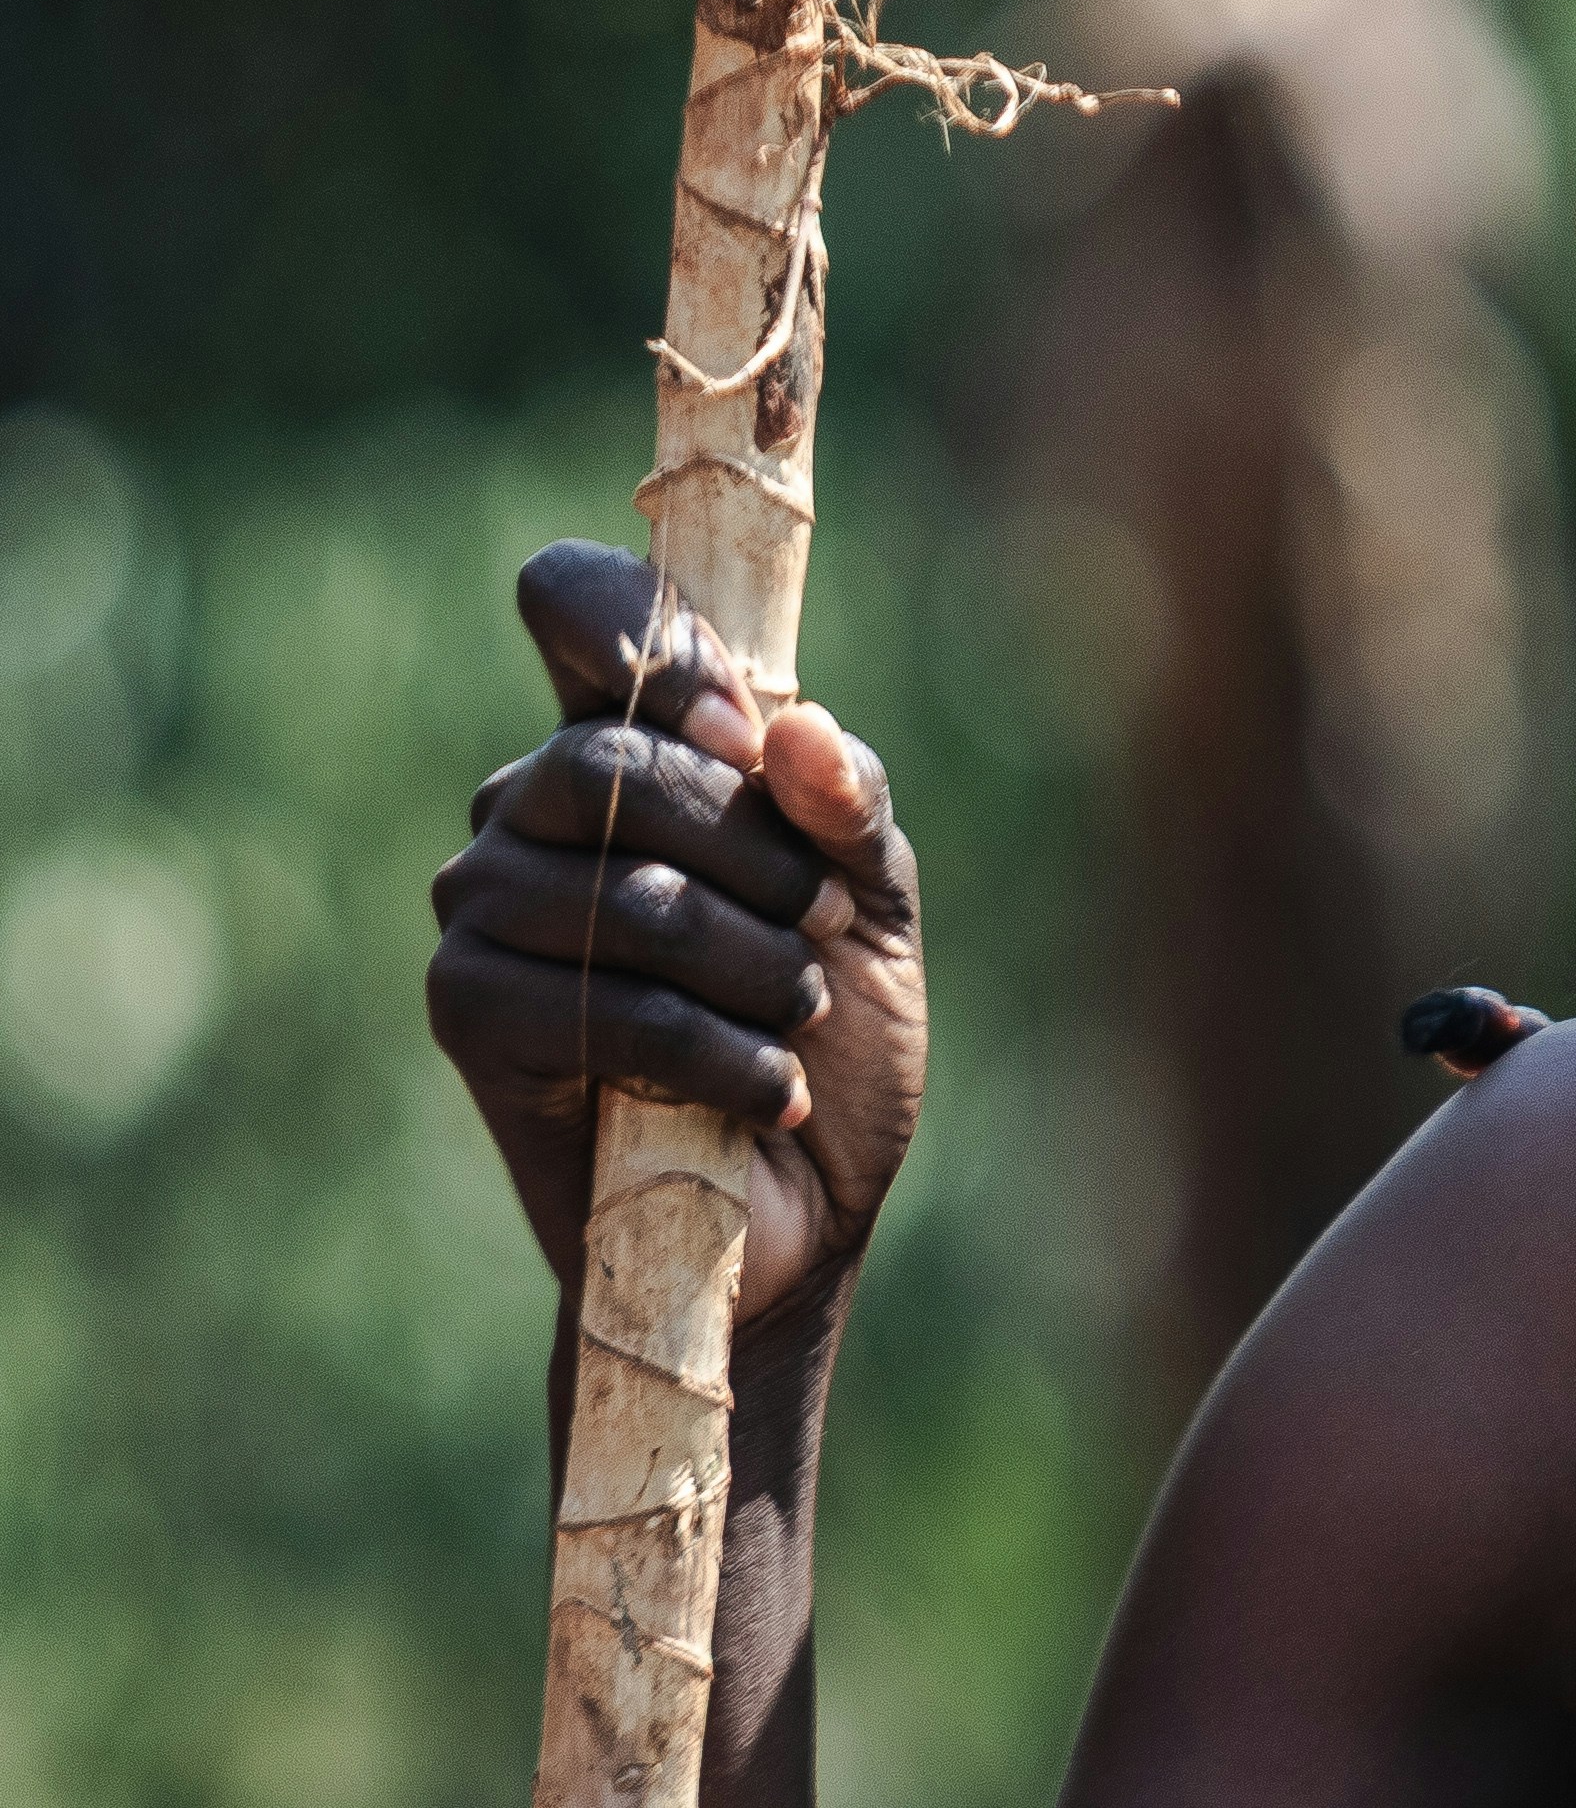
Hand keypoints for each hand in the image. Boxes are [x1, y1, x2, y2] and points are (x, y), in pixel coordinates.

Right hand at [425, 540, 927, 1327]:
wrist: (800, 1207)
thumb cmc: (829, 1033)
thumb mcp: (874, 904)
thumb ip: (847, 806)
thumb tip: (794, 728)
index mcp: (630, 745)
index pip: (572, 600)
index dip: (645, 634)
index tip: (741, 726)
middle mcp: (530, 807)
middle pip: (611, 760)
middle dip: (753, 853)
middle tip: (822, 930)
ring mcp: (483, 907)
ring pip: (617, 890)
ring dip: (750, 963)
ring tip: (795, 1015)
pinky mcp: (470, 1014)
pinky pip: (596, 1002)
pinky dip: (715, 1047)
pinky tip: (767, 1086)